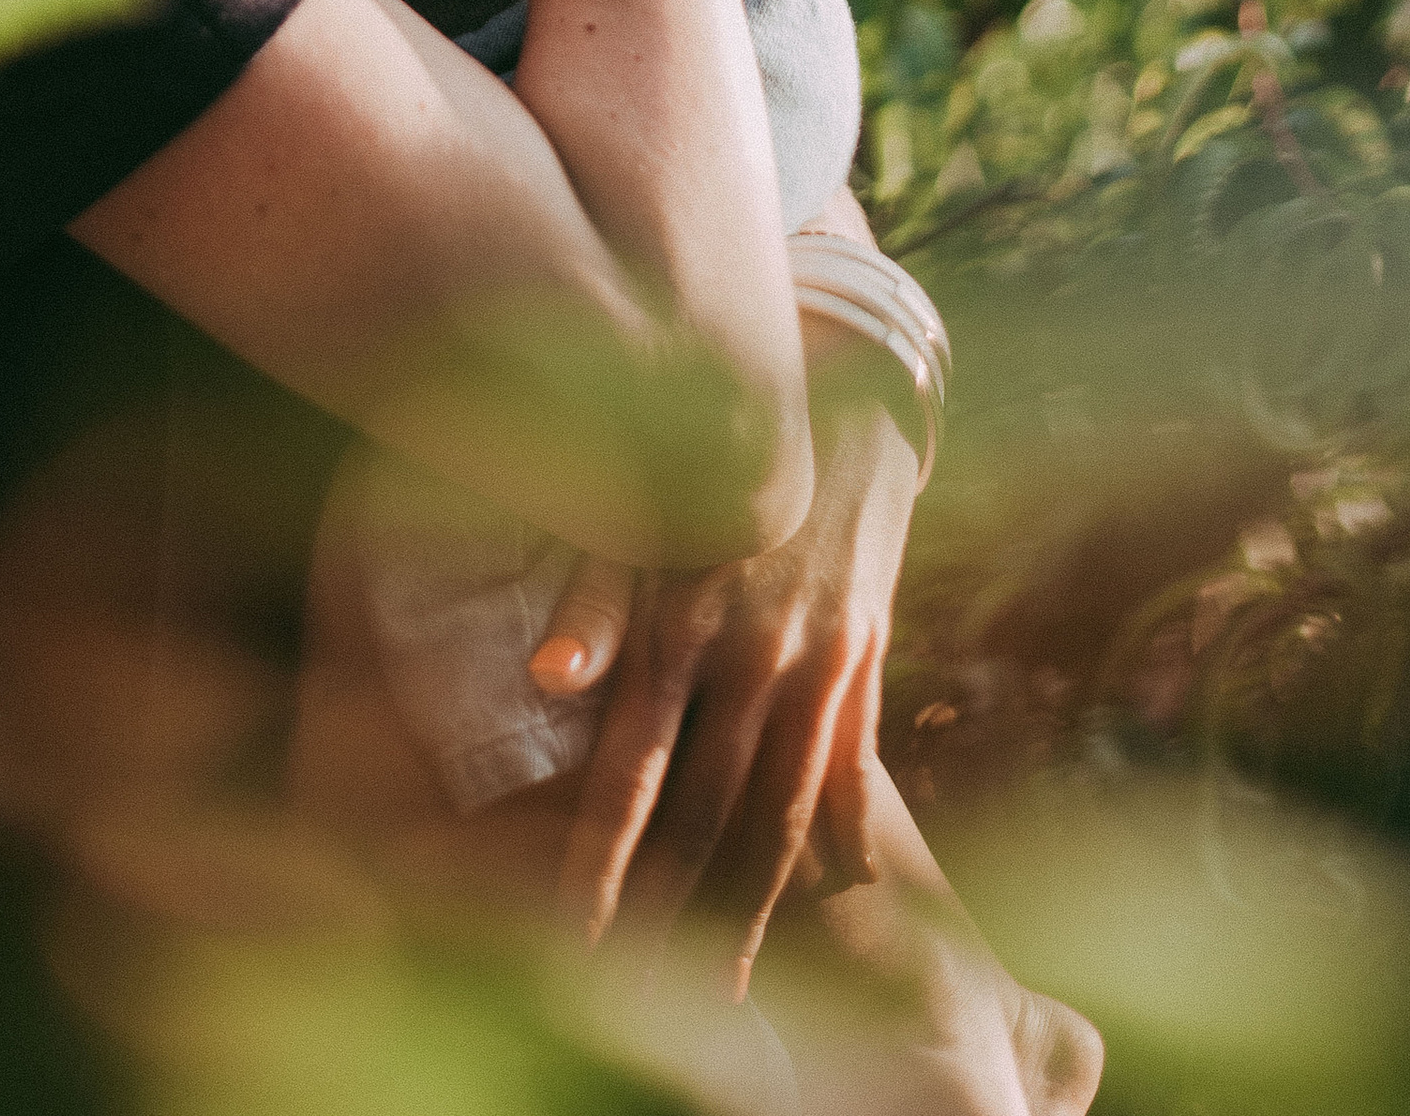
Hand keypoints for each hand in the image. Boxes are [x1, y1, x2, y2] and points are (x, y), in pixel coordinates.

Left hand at [534, 369, 917, 987]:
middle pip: (705, 814)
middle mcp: (750, 655)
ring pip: (780, 810)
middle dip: (669, 914)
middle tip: (637, 1001)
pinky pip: (853, 766)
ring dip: (752, 905)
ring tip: (724, 988)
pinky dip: (846, 834)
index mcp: (677, 626)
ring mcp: (817, 665)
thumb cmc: (700, 467)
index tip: (574, 942)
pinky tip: (839, 899)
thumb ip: (591, 607)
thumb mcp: (636, 517)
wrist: (839, 408)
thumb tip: (544, 682)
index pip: (630, 773)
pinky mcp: (865, 661)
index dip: (602, 863)